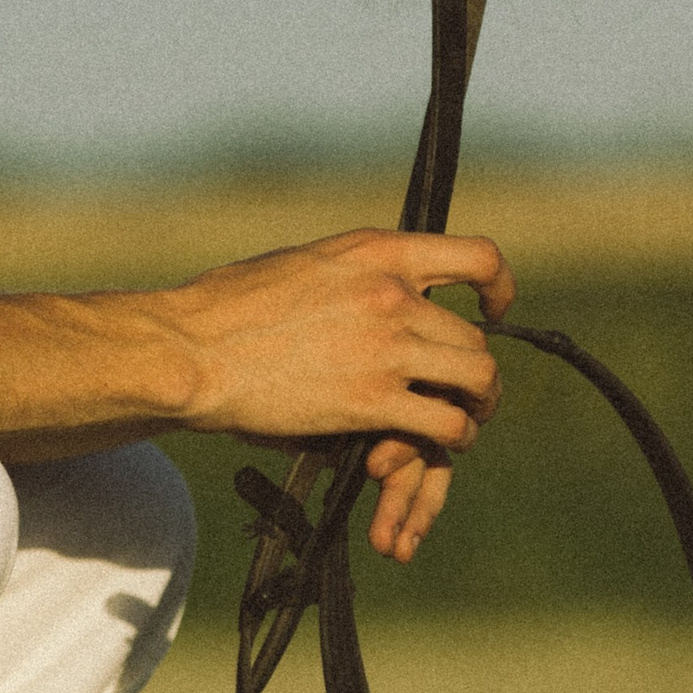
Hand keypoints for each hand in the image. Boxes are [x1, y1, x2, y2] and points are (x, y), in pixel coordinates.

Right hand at [169, 229, 512, 561]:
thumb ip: (352, 275)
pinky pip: (448, 422)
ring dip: (478, 405)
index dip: (499, 286)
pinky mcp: (372, 401)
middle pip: (475, 336)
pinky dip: (456, 436)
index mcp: (375, 252)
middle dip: (478, 369)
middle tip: (467, 391)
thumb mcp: (303, 264)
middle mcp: (392, 294)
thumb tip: (374, 288)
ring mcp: (386, 347)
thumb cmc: (230, 307)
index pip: (477, 256)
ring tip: (463, 419)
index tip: (492, 309)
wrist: (193, 349)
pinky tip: (440, 440)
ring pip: (477, 378)